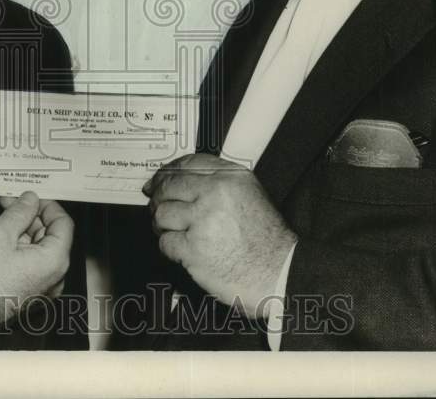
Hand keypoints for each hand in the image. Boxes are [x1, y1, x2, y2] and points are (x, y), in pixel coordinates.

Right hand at [0, 191, 72, 333]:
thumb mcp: (0, 234)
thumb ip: (20, 212)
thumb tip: (30, 199)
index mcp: (54, 260)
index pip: (63, 223)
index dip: (46, 205)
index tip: (30, 197)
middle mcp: (53, 275)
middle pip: (47, 234)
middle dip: (26, 216)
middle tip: (7, 203)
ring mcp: (40, 285)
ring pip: (33, 247)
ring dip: (15, 229)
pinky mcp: (27, 290)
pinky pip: (27, 261)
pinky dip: (13, 246)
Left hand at [143, 153, 296, 319]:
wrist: (278, 272)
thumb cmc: (267, 239)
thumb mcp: (250, 194)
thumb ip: (219, 182)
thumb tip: (183, 181)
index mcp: (230, 177)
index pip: (186, 164)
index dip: (166, 172)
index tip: (158, 179)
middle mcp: (215, 194)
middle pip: (168, 187)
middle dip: (158, 198)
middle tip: (157, 206)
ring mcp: (203, 221)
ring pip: (162, 214)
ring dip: (162, 224)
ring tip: (172, 230)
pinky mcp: (193, 249)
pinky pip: (166, 242)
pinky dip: (169, 247)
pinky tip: (181, 249)